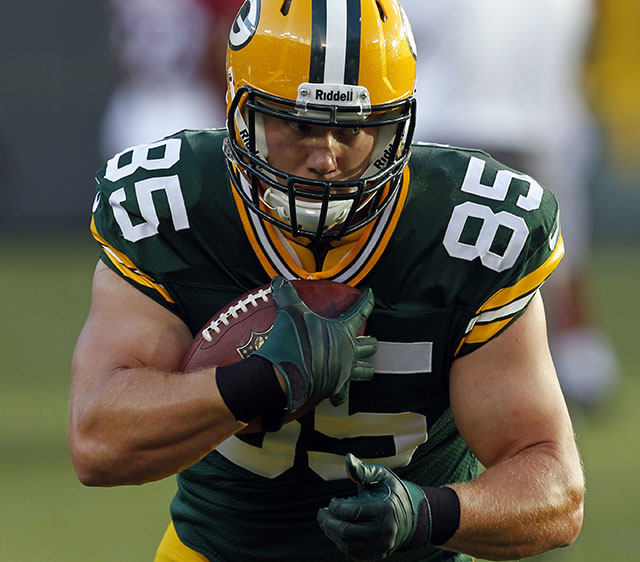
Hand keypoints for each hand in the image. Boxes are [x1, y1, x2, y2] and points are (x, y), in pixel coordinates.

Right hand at [254, 277, 377, 411]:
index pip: (361, 312)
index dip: (367, 301)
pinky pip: (340, 394)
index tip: (371, 293)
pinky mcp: (333, 390)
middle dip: (371, 342)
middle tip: (372, 340)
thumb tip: (277, 280)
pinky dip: (339, 394)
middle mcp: (349, 353)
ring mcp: (343, 373)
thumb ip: (286, 295)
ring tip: (367, 369)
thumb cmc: (293, 341)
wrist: (287, 375)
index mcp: (343, 332)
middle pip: (368, 346)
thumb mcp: (290, 312)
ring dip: (365, 369)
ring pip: (363, 372)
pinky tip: (336, 396)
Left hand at [317, 454, 427, 560]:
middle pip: (347, 531)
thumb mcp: (382, 476)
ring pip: (348, 545)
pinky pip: (353, 553)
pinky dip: (340, 542)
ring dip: (332, 533)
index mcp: (386, 509)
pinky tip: (336, 531)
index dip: (336, 507)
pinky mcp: (377, 555)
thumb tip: (348, 458)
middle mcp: (385, 530)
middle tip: (321, 513)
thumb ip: (364, 470)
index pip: (353, 512)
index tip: (332, 501)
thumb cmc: (391, 492)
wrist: (412, 516)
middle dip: (328, 522)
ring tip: (326, 521)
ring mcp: (382, 545)